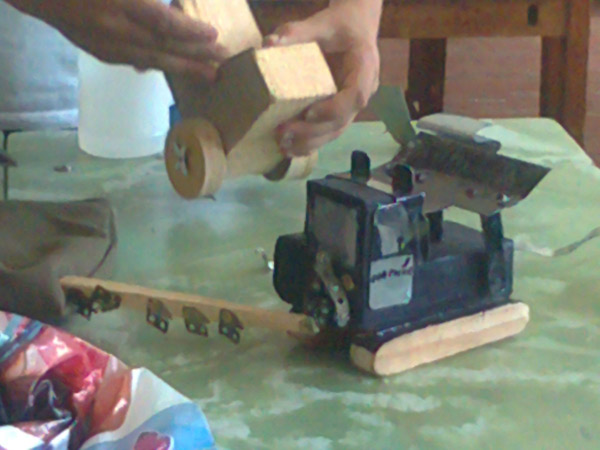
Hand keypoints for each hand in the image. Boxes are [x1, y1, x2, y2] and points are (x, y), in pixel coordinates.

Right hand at [5, 0, 226, 78]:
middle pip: (162, 48)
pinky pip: (131, 61)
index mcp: (117, 4)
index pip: (162, 23)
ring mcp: (103, 43)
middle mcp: (112, 29)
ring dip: (180, 68)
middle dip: (194, 57)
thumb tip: (171, 6)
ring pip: (149, 60)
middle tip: (221, 65)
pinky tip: (169, 68)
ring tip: (206, 75)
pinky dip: (154, 65)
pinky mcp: (95, 49)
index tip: (214, 35)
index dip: (190, 32)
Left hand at [265, 0, 382, 156]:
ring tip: (283, 146)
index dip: (334, 108)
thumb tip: (268, 45)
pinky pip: (329, 132)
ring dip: (309, 142)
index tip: (308, 112)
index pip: (356, 95)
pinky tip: (290, 150)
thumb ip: (297, 32)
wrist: (353, 29)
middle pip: (343, 120)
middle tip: (283, 132)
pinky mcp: (340, 113)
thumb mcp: (321, 22)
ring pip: (336, 132)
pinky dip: (310, 143)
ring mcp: (353, 106)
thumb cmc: (339, 26)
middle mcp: (363, 90)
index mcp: (365, 66)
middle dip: (313, 131)